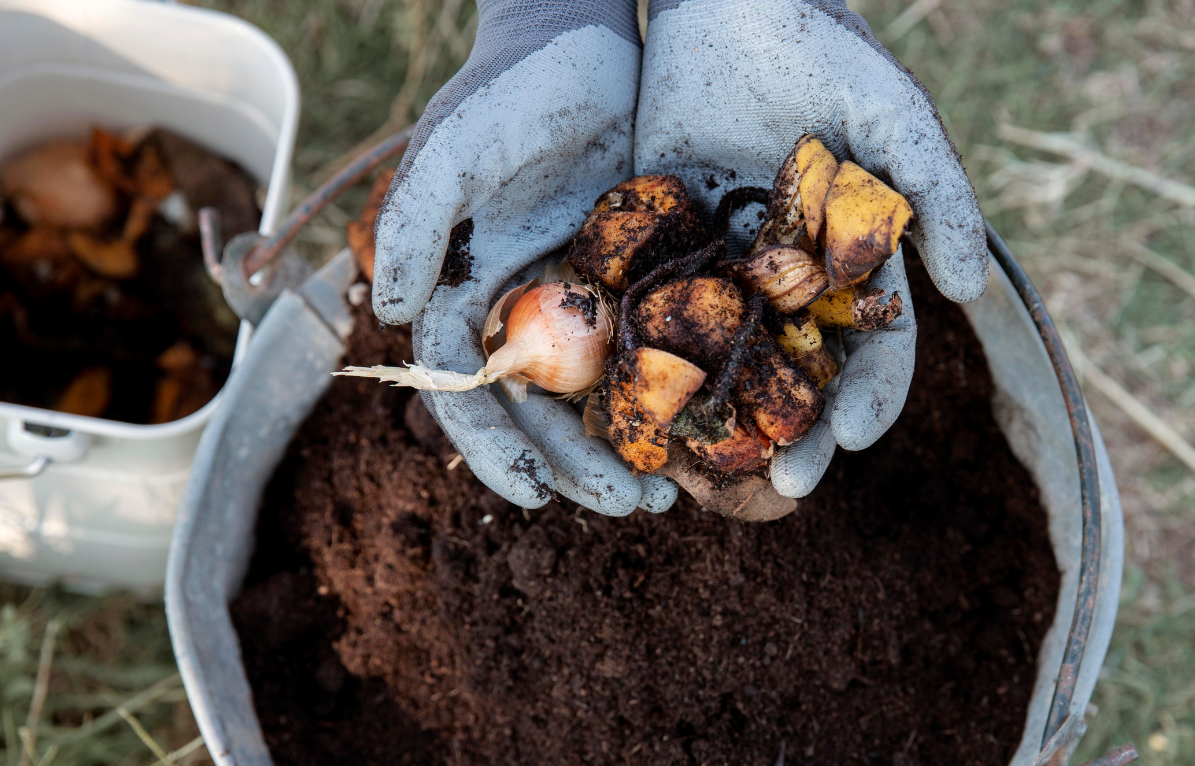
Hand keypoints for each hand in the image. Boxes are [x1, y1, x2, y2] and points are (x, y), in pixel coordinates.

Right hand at [371, 0, 677, 514]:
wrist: (585, 37)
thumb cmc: (511, 88)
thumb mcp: (458, 146)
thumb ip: (419, 221)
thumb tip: (394, 313)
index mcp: (467, 293)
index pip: (467, 390)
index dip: (495, 448)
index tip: (533, 497)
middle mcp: (523, 309)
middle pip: (541, 410)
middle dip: (577, 466)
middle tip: (635, 507)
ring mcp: (583, 299)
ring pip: (600, 395)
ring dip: (629, 447)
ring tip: (673, 494)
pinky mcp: (640, 280)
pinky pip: (655, 352)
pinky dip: (674, 395)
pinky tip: (709, 430)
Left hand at [636, 0, 989, 497]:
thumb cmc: (823, 50)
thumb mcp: (894, 115)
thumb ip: (937, 196)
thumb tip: (967, 291)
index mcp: (852, 264)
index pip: (875, 351)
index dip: (870, 400)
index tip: (852, 439)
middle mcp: (790, 281)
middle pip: (801, 379)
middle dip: (799, 435)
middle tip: (784, 484)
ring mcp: (724, 269)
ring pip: (726, 364)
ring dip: (723, 421)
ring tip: (709, 471)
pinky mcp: (660, 246)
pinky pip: (655, 315)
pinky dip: (650, 364)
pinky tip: (637, 409)